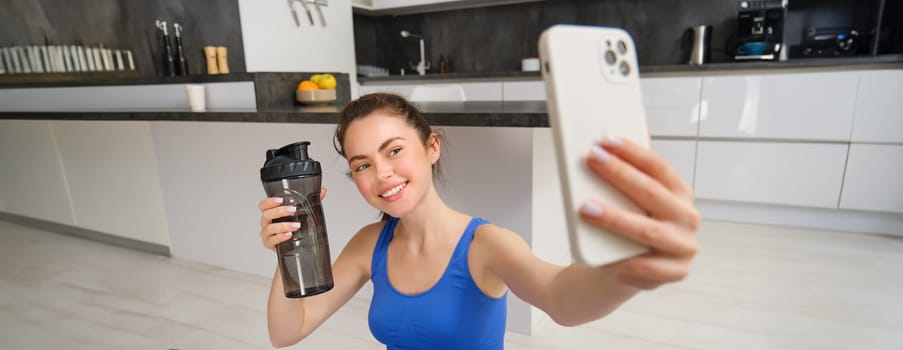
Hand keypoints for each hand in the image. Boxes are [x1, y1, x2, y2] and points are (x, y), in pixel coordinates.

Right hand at [258, 188, 326, 250]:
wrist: (292, 245)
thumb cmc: (292, 226)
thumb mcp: (301, 213)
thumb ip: (310, 201)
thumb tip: (322, 191)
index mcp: (271, 213)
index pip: (263, 205)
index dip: (269, 201)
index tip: (280, 199)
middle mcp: (266, 223)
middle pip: (266, 215)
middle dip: (279, 211)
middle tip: (293, 210)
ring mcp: (267, 234)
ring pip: (269, 228)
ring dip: (283, 226)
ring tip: (295, 226)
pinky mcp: (270, 244)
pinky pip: (272, 241)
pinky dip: (280, 237)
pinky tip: (288, 235)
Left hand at [578, 136, 698, 289]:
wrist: (630, 266)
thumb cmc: (631, 224)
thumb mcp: (630, 199)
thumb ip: (626, 175)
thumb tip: (604, 146)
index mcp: (679, 192)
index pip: (658, 166)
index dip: (632, 151)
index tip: (606, 141)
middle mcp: (686, 216)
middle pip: (651, 193)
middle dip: (620, 175)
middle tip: (592, 161)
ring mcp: (684, 245)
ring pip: (648, 231)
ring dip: (616, 220)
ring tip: (586, 209)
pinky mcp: (677, 271)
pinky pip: (651, 269)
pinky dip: (629, 263)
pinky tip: (607, 260)